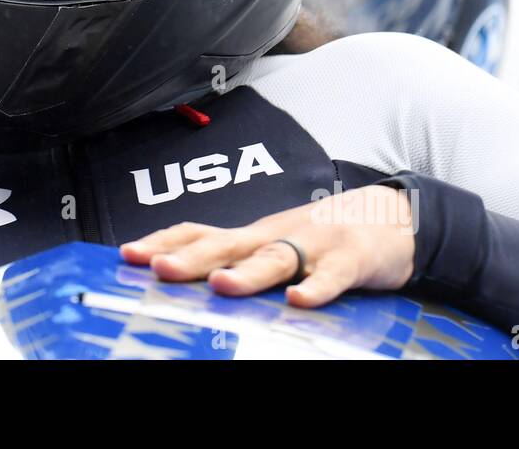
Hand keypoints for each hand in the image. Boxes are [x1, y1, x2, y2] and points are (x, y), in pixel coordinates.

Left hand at [120, 185, 415, 307]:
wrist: (391, 216)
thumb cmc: (321, 237)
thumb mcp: (272, 244)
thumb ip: (236, 260)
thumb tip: (184, 278)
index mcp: (252, 235)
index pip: (199, 232)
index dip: (164, 242)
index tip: (128, 255)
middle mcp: (275, 235)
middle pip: (227, 244)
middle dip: (190, 256)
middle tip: (157, 268)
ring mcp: (313, 245)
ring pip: (275, 259)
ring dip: (247, 273)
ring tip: (220, 285)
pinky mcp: (350, 259)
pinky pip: (332, 277)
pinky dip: (316, 289)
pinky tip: (298, 302)